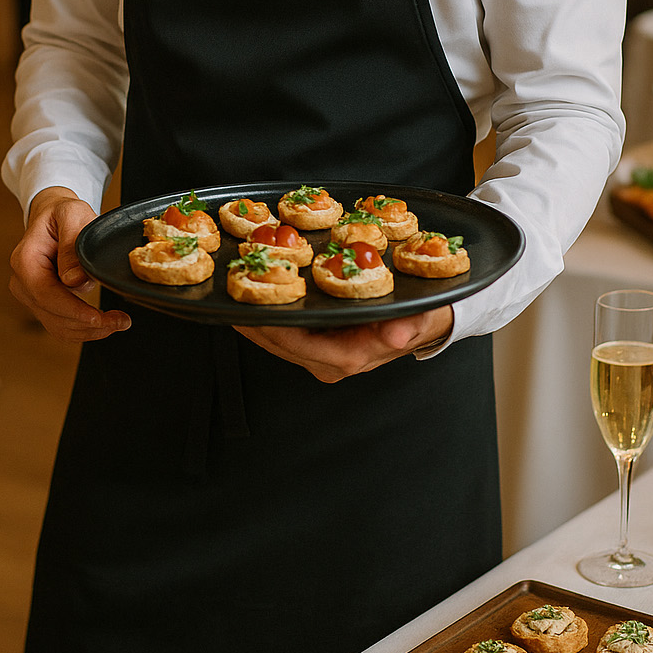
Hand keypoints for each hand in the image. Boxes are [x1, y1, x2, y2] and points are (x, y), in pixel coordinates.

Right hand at [9, 187, 130, 341]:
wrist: (55, 217)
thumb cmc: (64, 213)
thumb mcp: (72, 215)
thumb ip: (71, 245)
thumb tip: (72, 280)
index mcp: (25, 260)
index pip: (45, 294)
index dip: (72, 310)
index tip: (97, 317)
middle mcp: (22, 282)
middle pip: (53, 315)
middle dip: (87, 324)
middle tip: (121, 321)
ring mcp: (31, 295)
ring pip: (58, 326)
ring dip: (89, 331)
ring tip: (119, 322)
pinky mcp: (43, 304)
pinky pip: (61, 324)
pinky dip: (84, 329)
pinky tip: (106, 324)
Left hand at [235, 303, 453, 381]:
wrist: (425, 323)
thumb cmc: (421, 318)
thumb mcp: (420, 316)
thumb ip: (408, 326)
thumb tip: (396, 335)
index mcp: (347, 357)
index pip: (295, 342)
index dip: (268, 325)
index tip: (247, 302)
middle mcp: (327, 361)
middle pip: (277, 342)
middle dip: (252, 318)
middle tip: (227, 291)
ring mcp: (319, 355)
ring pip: (276, 340)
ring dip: (254, 318)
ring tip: (231, 292)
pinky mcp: (316, 344)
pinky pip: (284, 334)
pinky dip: (268, 316)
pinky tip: (253, 297)